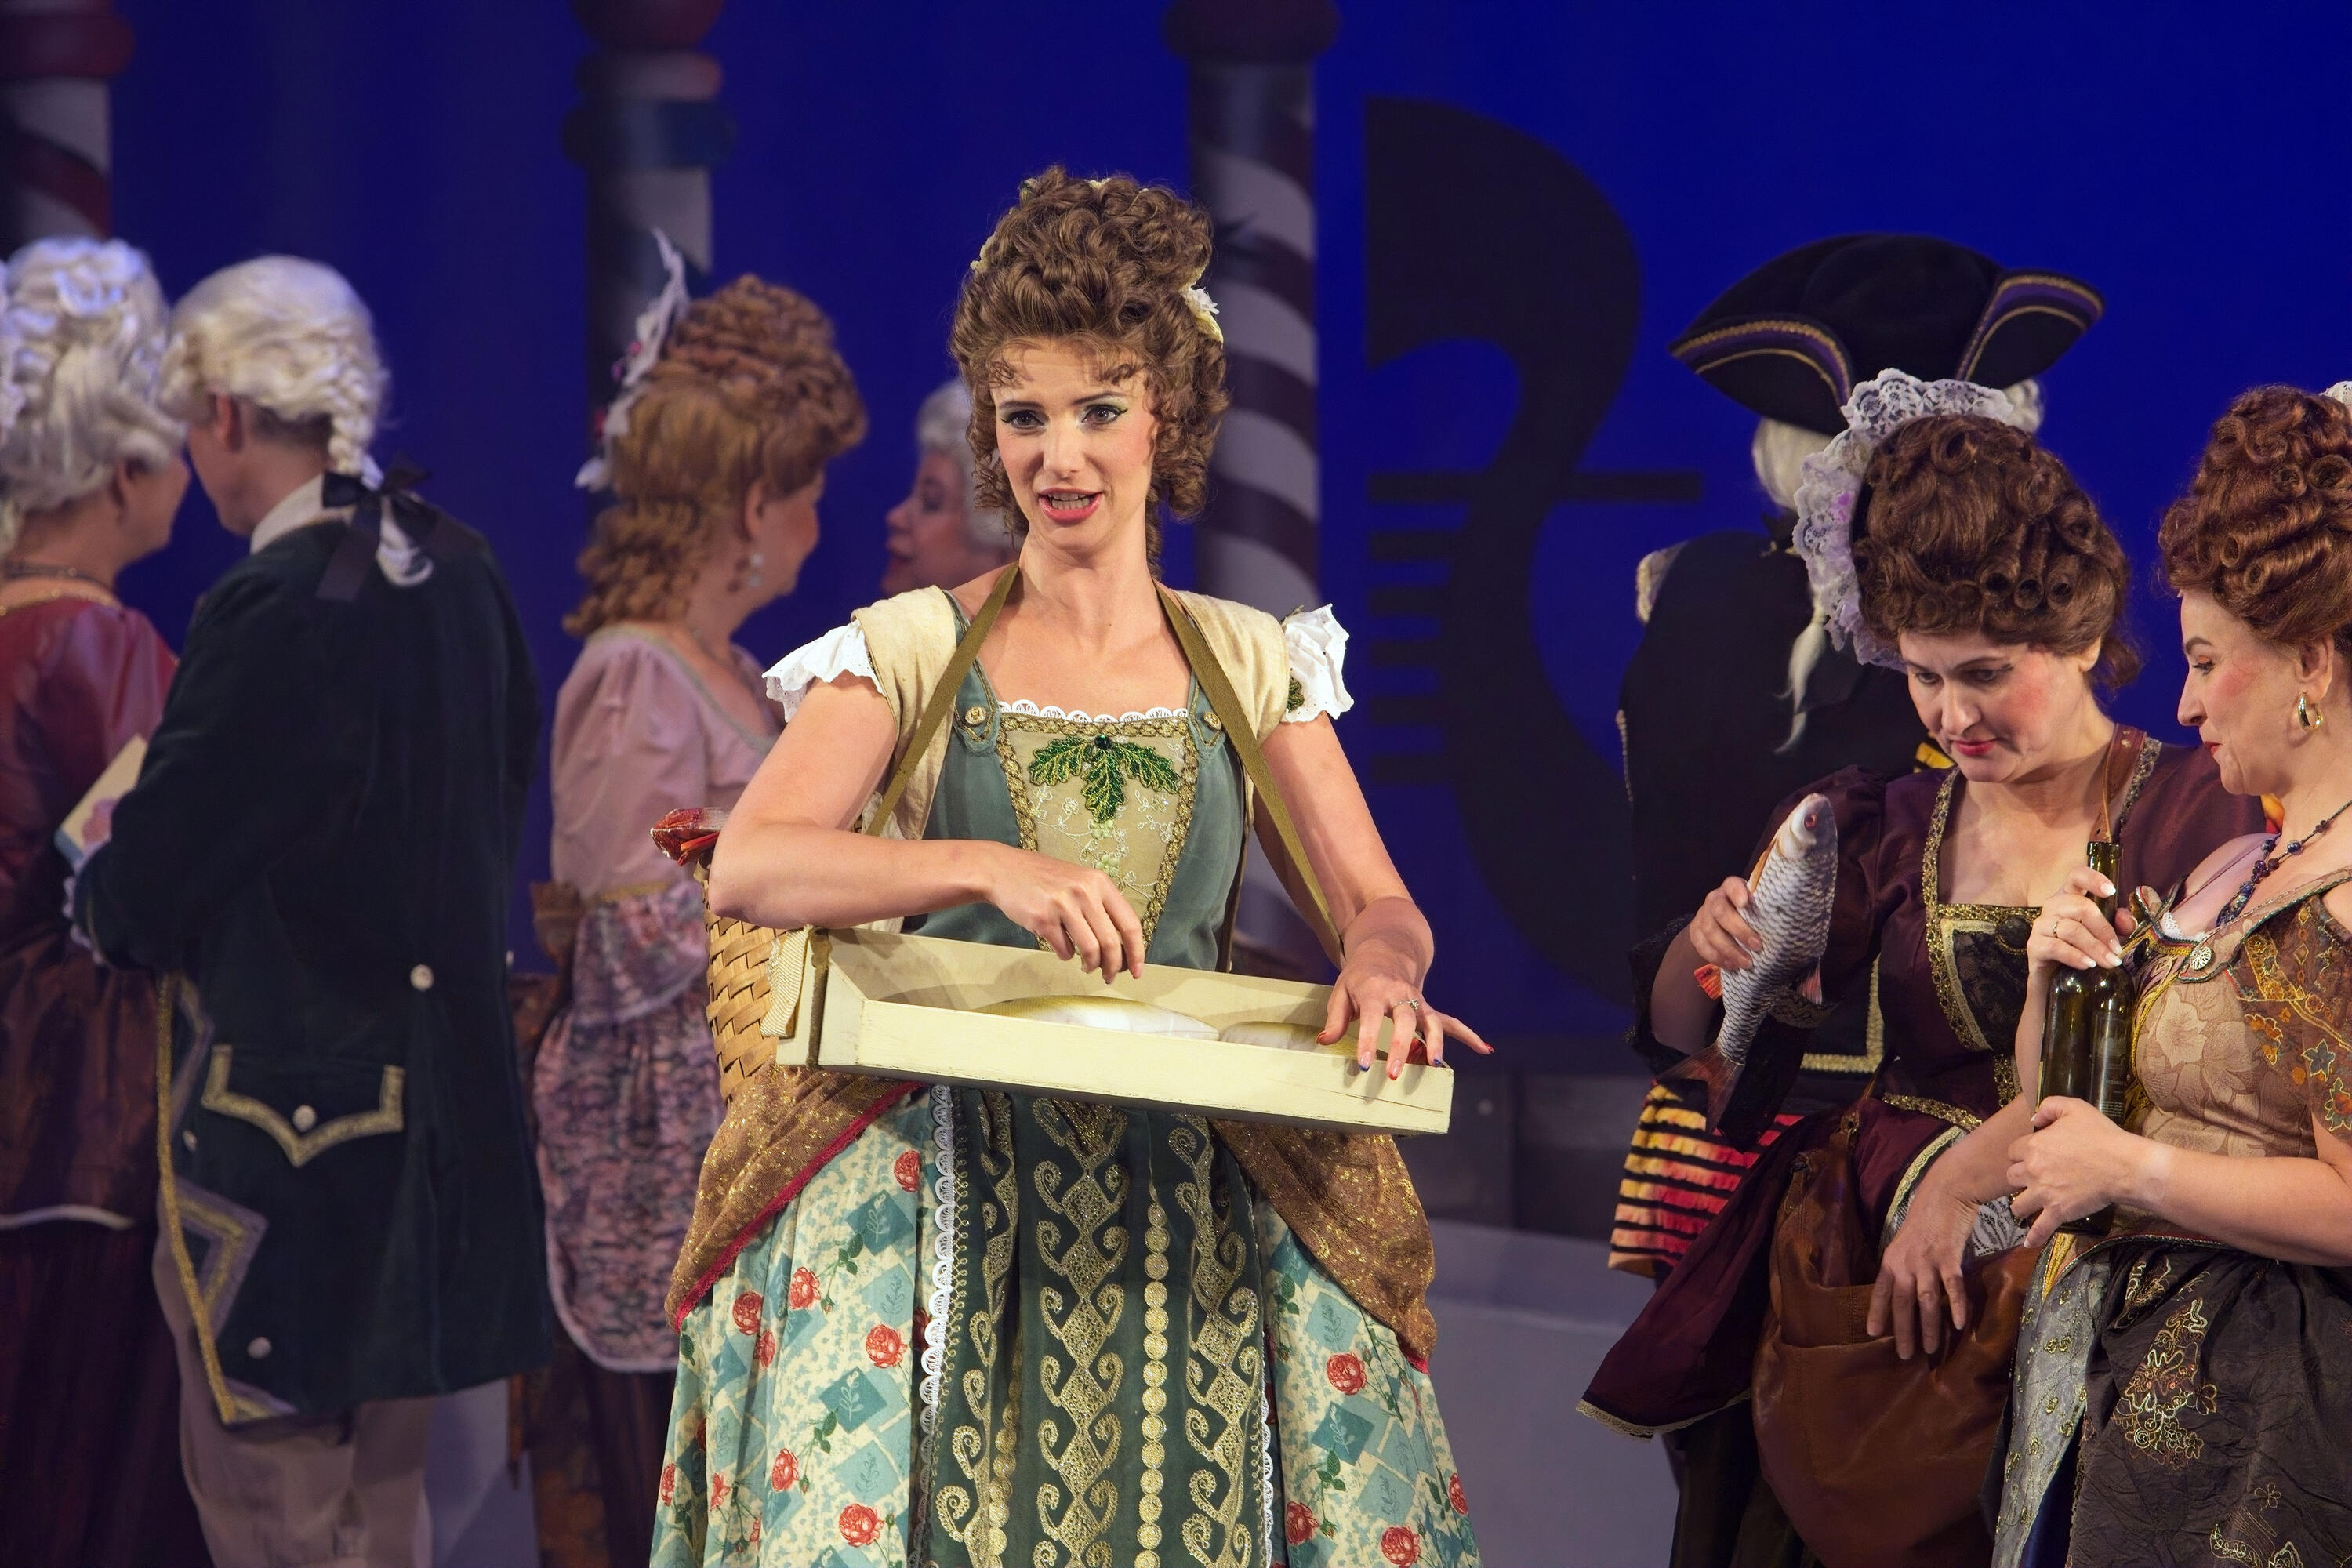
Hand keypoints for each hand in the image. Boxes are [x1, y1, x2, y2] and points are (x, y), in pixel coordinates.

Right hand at [984, 844, 1145, 982]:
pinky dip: (1066, 956)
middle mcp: (1084, 892)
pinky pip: (1064, 950)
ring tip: (1087, 967)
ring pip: (1090, 950)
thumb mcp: (1080, 881)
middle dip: (1113, 967)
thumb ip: (1101, 906)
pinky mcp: (1042, 919)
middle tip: (1109, 976)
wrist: (1003, 870)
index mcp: (1100, 883)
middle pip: (1111, 942)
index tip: (1137, 970)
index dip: (1137, 952)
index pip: (1130, 923)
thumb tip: (1122, 946)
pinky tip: (1062, 949)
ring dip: (1091, 965)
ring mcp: (1063, 905)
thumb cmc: (1045, 880)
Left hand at [1318, 943, 1490, 1078]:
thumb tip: (1325, 1041)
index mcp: (1374, 990)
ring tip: (1435, 1064)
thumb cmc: (1359, 977)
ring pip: (1432, 1021)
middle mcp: (1400, 995)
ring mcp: (1418, 1002)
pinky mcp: (1429, 1009)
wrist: (1386, 951)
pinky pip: (1451, 1022)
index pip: (1370, 1016)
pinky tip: (1485, 1049)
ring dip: (1435, 1043)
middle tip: (1394, 1074)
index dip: (1367, 1040)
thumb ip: (1335, 1018)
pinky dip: (1469, 1035)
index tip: (1364, 1064)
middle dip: (1401, 1047)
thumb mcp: (1341, 992)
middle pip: (1405, 1020)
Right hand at [1688, 876, 1762, 974]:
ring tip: (1746, 963)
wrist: (1719, 921)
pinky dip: (1716, 957)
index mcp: (1730, 888)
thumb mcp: (1756, 907)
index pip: (1731, 885)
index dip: (1737, 892)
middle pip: (1720, 911)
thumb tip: (1793, 923)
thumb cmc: (1747, 914)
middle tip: (1757, 946)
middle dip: (1739, 930)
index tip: (1745, 903)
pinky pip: (1702, 946)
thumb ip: (1765, 910)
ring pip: (1710, 931)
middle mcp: (1714, 899)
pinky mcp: (1694, 932)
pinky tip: (1731, 966)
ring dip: (1729, 949)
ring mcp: (1702, 916)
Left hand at [1867, 1176, 1979, 1359]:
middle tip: (1904, 1356)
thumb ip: (1904, 1266)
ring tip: (1930, 1349)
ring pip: (1925, 1300)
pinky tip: (1958, 1324)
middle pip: (1901, 1302)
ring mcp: (1927, 1260)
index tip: (1872, 1334)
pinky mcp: (1949, 1257)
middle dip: (1902, 1331)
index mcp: (1891, 1259)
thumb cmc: (1925, 1220)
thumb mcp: (1905, 1243)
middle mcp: (1905, 1262)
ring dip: (1927, 1326)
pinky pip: (1952, 1286)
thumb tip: (1904, 1291)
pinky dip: (1955, 1305)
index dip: (1876, 1312)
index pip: (1879, 1291)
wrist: (1945, 1193)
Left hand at [2008, 1096, 2148, 1248]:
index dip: (2021, 1153)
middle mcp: (2033, 1170)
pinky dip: (2033, 1237)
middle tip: (2032, 1179)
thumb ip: (2049, 1107)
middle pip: (2011, 1178)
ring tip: (2027, 1205)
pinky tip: (2028, 1244)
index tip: (2031, 1156)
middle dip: (2020, 1178)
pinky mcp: (2058, 1212)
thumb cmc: (2101, 1135)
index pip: (2013, 1152)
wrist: (2123, 1165)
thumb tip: (2034, 1119)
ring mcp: (2044, 1193)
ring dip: (2021, 1204)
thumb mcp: (2074, 1108)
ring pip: (2018, 1204)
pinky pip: (2040, 1228)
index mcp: (2033, 1146)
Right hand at [2026, 866, 2136, 980]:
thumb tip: (2127, 920)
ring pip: (2070, 929)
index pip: (2076, 876)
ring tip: (2109, 963)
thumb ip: (2118, 925)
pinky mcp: (2034, 946)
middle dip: (2103, 930)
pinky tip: (2088, 965)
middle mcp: (2053, 906)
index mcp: (2070, 897)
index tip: (2110, 891)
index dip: (2092, 879)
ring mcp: (2041, 925)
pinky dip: (2075, 956)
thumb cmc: (2081, 951)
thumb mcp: (2105, 937)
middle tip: (2117, 951)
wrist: (2055, 980)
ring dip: (2094, 947)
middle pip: (2080, 907)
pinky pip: (2056, 947)